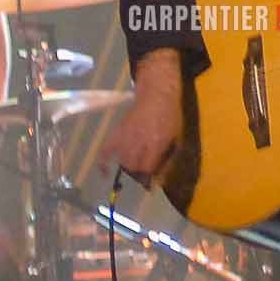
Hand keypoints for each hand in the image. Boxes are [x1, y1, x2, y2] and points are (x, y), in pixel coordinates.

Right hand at [100, 49, 184, 186]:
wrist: (157, 94)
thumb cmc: (170, 117)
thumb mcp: (176, 139)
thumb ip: (168, 160)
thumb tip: (159, 180)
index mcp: (156, 142)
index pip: (147, 168)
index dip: (148, 180)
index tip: (149, 186)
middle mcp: (139, 140)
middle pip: (133, 167)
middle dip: (138, 175)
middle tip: (142, 177)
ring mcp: (126, 136)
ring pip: (122, 161)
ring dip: (128, 169)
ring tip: (133, 170)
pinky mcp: (117, 131)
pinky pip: (106, 149)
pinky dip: (103, 161)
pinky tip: (104, 172)